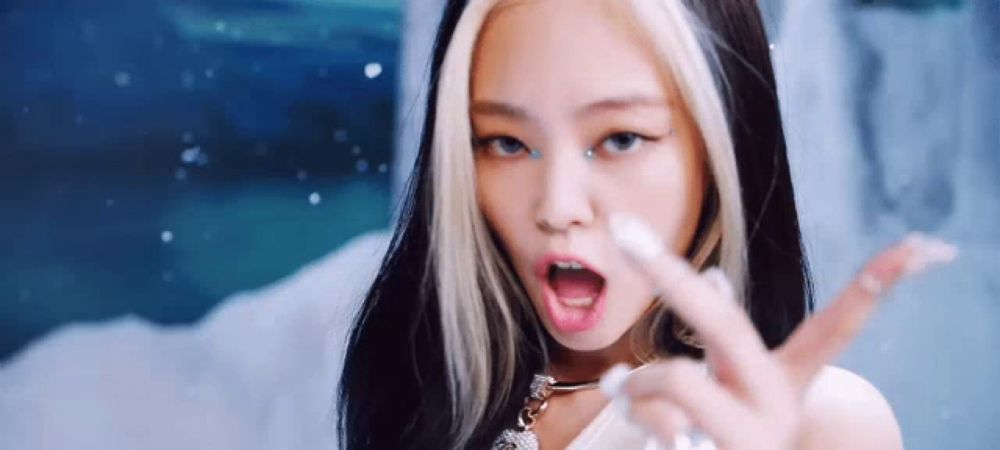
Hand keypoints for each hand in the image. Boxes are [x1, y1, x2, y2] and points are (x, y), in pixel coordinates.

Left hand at [601, 213, 957, 449]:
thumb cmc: (721, 435)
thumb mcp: (732, 389)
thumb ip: (725, 340)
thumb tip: (712, 279)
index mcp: (784, 383)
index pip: (836, 328)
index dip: (875, 286)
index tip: (918, 245)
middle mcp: (775, 408)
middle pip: (724, 322)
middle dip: (667, 271)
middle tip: (619, 228)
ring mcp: (748, 440)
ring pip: (675, 378)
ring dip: (632, 382)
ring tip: (621, 390)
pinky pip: (652, 424)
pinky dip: (630, 414)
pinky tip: (638, 430)